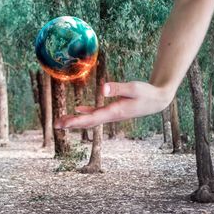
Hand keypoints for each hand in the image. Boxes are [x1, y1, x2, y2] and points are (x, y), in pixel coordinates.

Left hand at [54, 81, 171, 128]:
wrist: (157, 100)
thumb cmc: (147, 93)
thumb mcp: (134, 88)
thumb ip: (119, 88)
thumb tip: (103, 88)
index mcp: (114, 112)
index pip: (92, 119)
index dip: (76, 121)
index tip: (63, 124)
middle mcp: (111, 116)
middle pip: (88, 122)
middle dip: (71, 123)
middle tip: (56, 125)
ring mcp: (111, 114)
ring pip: (90, 119)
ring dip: (76, 120)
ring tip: (61, 121)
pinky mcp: (113, 110)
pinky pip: (96, 113)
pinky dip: (86, 112)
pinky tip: (78, 110)